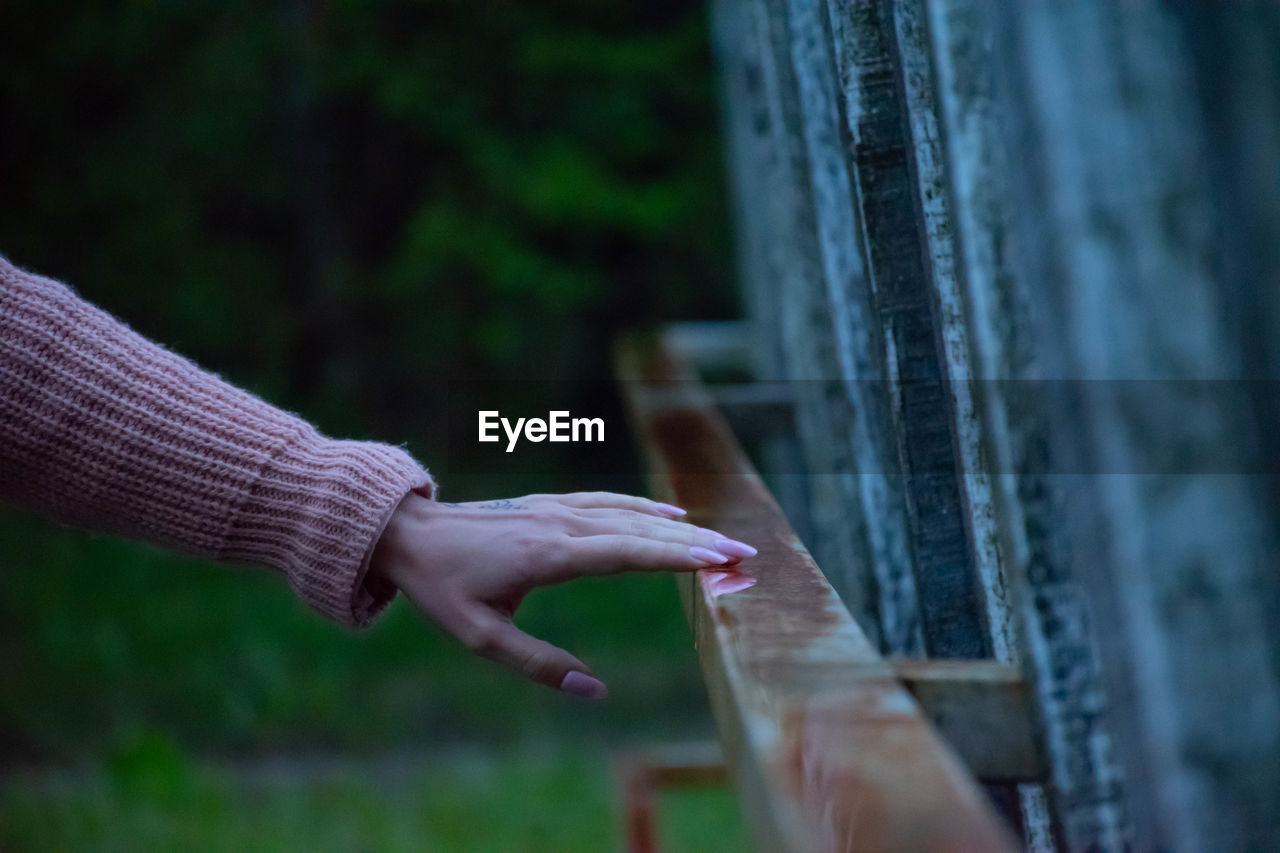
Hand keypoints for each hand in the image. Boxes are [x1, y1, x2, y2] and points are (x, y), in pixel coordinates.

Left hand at [367, 491, 756, 698]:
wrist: (410, 533)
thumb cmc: (443, 588)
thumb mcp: (480, 637)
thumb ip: (538, 663)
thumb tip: (593, 689)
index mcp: (549, 555)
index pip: (626, 553)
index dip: (674, 557)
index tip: (716, 562)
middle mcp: (561, 524)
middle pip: (640, 531)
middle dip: (695, 542)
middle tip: (744, 555)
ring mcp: (557, 509)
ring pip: (629, 513)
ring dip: (678, 526)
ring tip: (721, 540)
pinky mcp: (551, 504)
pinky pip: (608, 503)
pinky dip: (644, 508)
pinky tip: (669, 516)